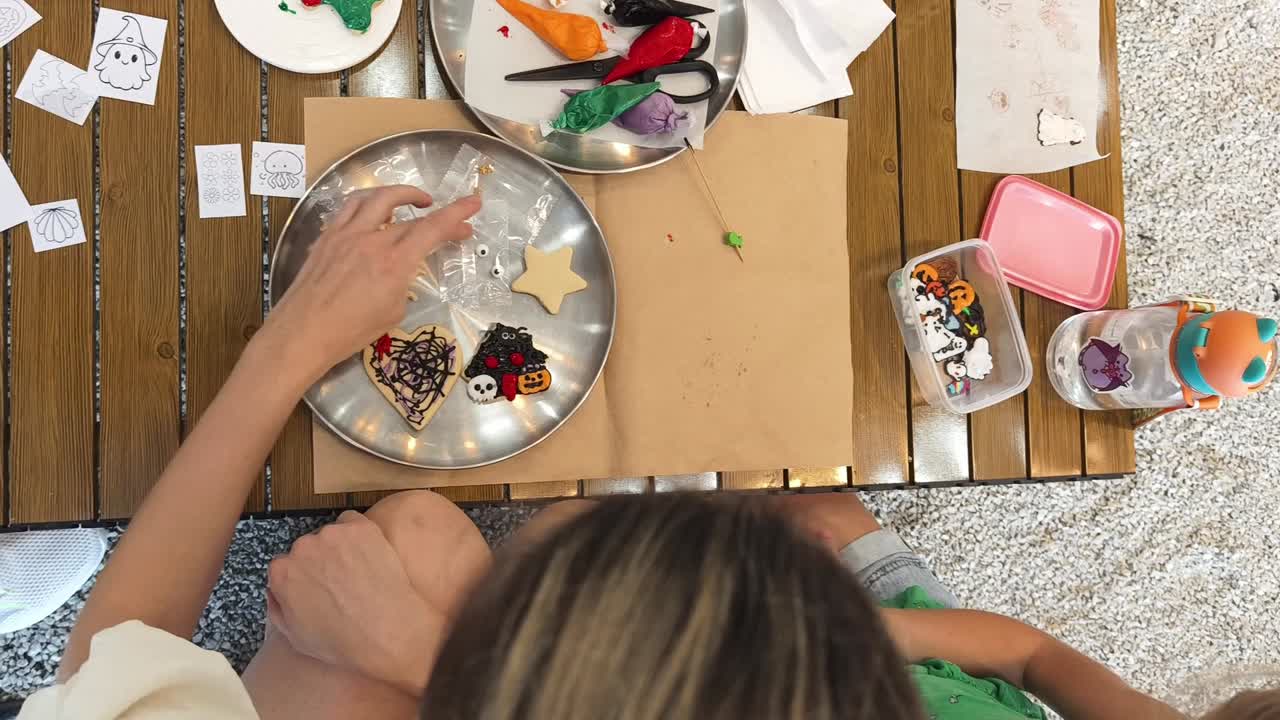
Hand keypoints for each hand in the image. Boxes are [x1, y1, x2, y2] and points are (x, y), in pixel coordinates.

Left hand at [260, 185, 481, 384]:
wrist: (303, 333)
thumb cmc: (350, 332)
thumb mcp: (393, 312)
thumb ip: (403, 283)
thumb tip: (400, 272)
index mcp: (393, 263)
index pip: (432, 229)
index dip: (457, 213)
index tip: (474, 203)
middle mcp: (371, 240)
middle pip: (411, 216)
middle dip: (438, 216)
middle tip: (452, 224)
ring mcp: (345, 234)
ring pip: (377, 197)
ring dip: (401, 193)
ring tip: (414, 200)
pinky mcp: (327, 237)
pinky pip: (349, 208)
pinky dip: (369, 203)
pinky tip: (374, 214)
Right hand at [267, 511, 445, 694]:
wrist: (387, 633)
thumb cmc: (342, 641)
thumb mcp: (295, 636)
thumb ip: (277, 607)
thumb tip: (275, 590)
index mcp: (283, 572)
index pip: (285, 566)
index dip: (302, 579)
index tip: (317, 588)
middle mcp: (303, 548)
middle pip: (307, 548)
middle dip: (320, 562)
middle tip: (340, 582)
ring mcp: (333, 534)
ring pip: (331, 535)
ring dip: (340, 548)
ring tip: (358, 573)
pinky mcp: (361, 527)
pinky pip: (354, 523)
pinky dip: (359, 535)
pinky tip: (368, 557)